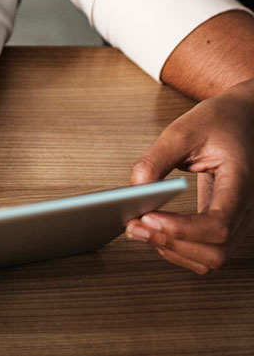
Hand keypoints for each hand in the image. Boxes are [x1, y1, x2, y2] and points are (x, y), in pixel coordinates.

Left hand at [125, 79, 253, 273]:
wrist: (240, 119)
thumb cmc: (217, 122)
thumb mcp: (181, 131)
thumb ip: (155, 160)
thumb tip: (135, 190)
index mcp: (241, 181)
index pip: (220, 223)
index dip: (182, 229)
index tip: (148, 217)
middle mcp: (248, 207)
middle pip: (217, 250)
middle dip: (171, 243)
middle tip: (134, 226)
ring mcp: (240, 219)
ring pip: (213, 258)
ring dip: (173, 251)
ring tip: (140, 230)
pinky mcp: (227, 222)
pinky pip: (208, 251)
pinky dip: (180, 250)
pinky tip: (156, 232)